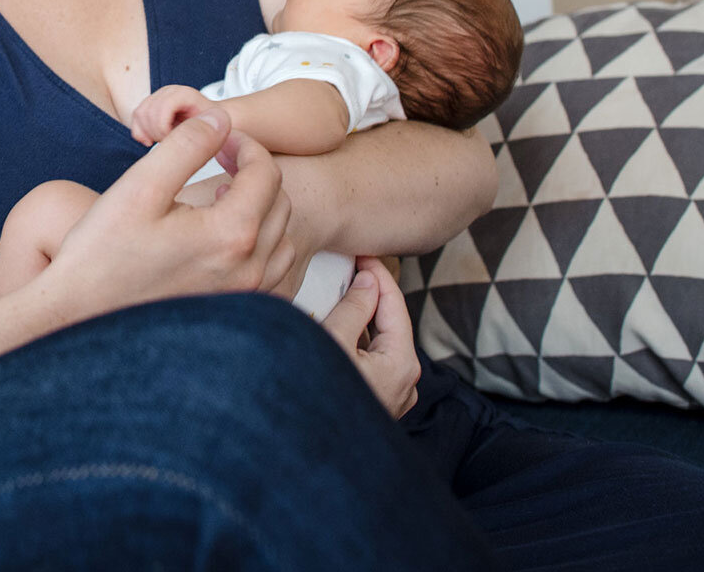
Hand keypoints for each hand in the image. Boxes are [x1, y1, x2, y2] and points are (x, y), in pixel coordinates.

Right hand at [36, 108, 296, 320]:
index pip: (266, 172)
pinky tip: (222, 237)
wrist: (80, 315)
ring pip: (281, 240)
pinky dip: (260, 245)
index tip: (217, 137)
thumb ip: (186, 145)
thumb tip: (220, 118)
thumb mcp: (140, 185)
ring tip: (222, 197)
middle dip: (255, 172)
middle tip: (219, 158)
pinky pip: (272, 272)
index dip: (245, 144)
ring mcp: (245, 297)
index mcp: (231, 234)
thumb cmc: (103, 251)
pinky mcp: (234, 314)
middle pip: (280, 203)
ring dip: (262, 209)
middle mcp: (249, 270)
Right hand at [130, 84, 217, 145]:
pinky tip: (150, 141)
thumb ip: (203, 130)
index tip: (171, 140)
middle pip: (148, 111)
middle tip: (170, 143)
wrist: (209, 122)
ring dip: (148, 132)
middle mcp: (169, 91)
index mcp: (184, 94)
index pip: (163, 107)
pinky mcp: (149, 105)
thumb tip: (198, 128)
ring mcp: (158, 96)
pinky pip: (136, 117)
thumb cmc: (212, 127)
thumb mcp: (211, 130)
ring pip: (140, 114)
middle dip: (155, 132)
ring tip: (163, 141)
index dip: (163, 127)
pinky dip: (140, 131)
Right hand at [318, 256, 419, 417]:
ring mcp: (391, 396)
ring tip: (340, 292)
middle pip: (389, 323)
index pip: (394, 303)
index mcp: (402, 364)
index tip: (360, 250)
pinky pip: (370, 361)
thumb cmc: (315, 395)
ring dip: (360, 318)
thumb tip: (368, 282)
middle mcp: (404, 382)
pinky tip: (337, 328)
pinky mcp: (374, 403)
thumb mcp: (332, 341)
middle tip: (349, 265)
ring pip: (378, 343)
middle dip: (369, 294)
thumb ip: (353, 308)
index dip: (377, 272)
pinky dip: (355, 340)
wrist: (299, 452)